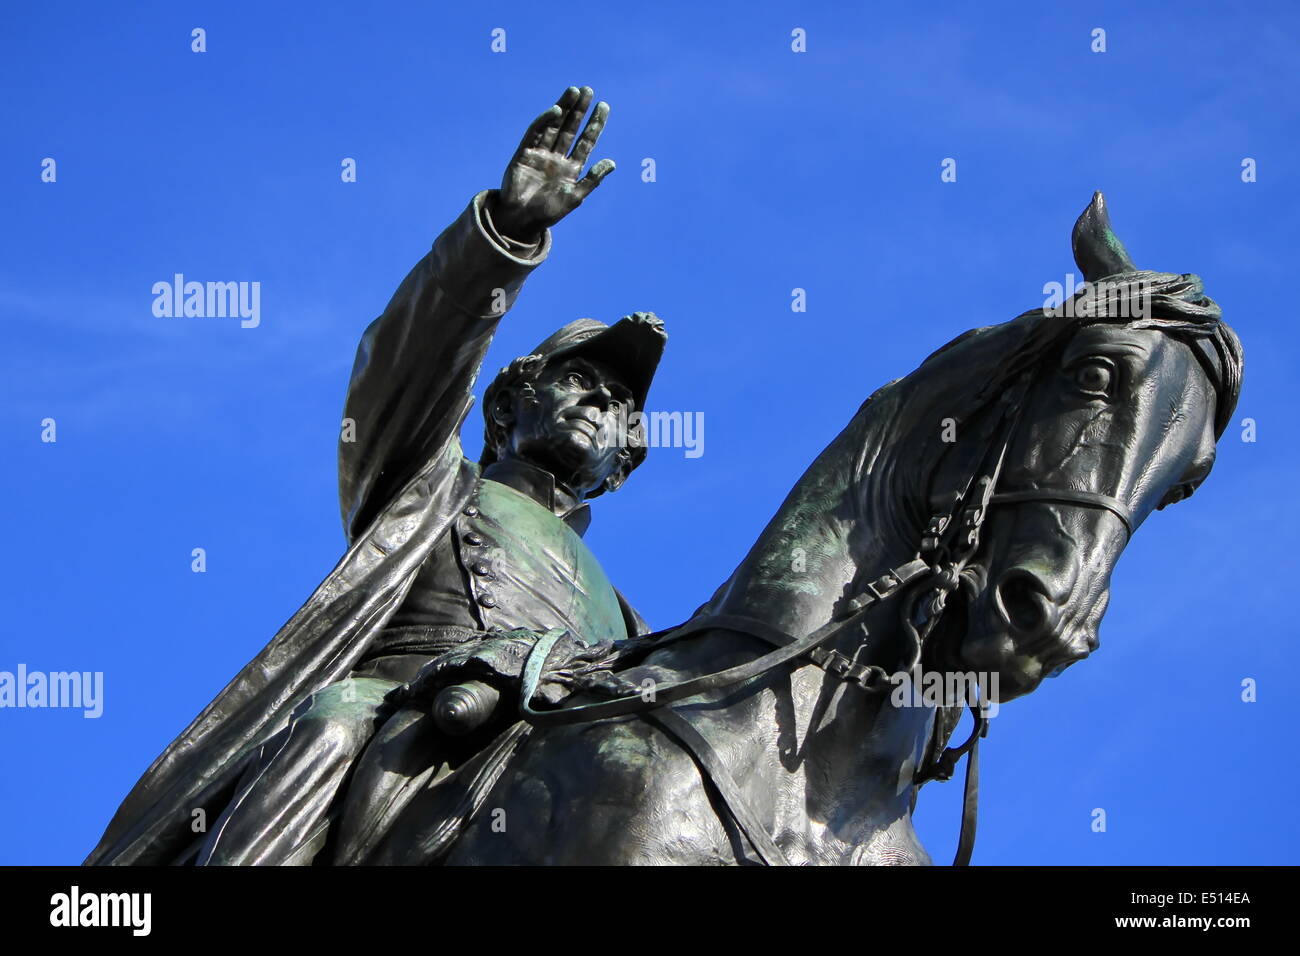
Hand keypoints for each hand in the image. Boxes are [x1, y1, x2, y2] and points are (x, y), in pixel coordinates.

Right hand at [492, 87, 614, 241]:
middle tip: (588, 90)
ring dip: (565, 108)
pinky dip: (545, 121)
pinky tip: (557, 111)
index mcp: (571, 168)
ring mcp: (541, 154)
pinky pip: (536, 133)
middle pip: (571, 128)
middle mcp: (557, 158)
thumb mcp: (576, 196)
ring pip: (555, 126)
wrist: (521, 220)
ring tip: (574, 91)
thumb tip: (612, 163)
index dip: (595, 124)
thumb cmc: (549, 213)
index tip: (604, 106)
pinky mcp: (525, 153)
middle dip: (580, 110)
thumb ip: (593, 179)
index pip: (586, 141)